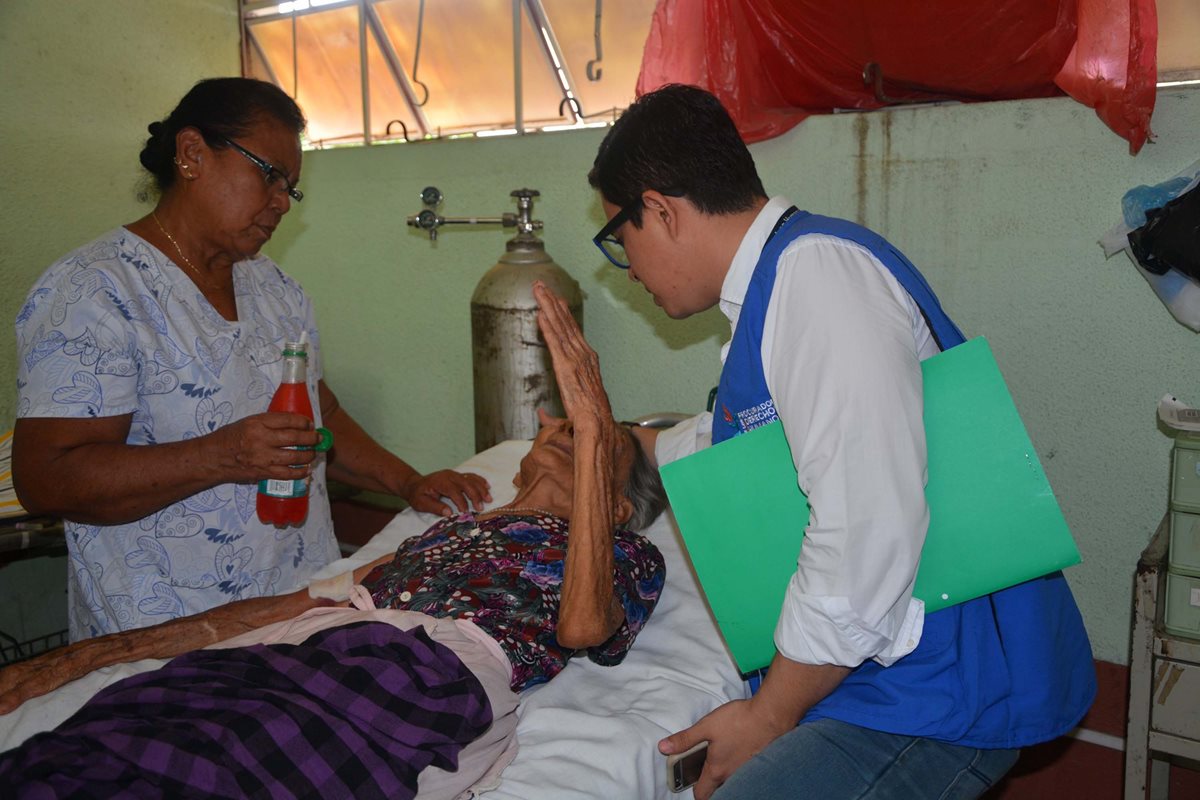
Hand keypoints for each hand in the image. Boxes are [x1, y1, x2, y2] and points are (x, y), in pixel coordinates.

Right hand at [208, 412, 319, 482]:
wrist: (213, 457)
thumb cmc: (231, 437)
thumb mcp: (248, 422)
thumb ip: (269, 422)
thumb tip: (294, 424)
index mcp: (257, 422)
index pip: (288, 419)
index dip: (303, 421)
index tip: (309, 423)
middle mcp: (261, 439)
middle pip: (295, 437)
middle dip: (311, 438)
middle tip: (317, 438)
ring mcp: (262, 457)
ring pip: (294, 457)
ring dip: (308, 455)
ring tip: (313, 453)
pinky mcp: (262, 473)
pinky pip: (287, 474)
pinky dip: (300, 473)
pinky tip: (306, 470)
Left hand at [401, 469, 491, 515]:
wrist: (415, 484)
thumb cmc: (418, 495)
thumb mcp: (421, 503)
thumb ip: (434, 507)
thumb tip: (448, 513)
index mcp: (440, 482)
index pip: (454, 491)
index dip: (461, 501)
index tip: (466, 512)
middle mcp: (449, 475)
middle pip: (466, 483)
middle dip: (475, 496)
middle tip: (481, 508)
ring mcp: (454, 474)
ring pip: (471, 479)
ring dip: (481, 489)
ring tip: (489, 499)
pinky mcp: (458, 475)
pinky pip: (471, 476)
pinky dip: (480, 481)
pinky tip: (487, 487)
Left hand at [532, 281, 613, 431]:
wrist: (597, 421)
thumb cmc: (589, 417)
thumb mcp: (573, 408)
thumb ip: (552, 410)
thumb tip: (539, 413)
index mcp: (587, 358)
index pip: (572, 330)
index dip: (562, 313)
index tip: (555, 298)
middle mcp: (582, 354)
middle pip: (565, 322)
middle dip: (552, 301)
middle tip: (542, 285)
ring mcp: (575, 358)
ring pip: (559, 326)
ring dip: (547, 306)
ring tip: (538, 290)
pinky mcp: (565, 365)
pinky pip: (554, 341)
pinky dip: (547, 326)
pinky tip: (540, 313)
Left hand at [659, 698, 793, 799]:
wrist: (772, 715)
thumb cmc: (739, 720)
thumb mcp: (706, 726)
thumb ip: (685, 739)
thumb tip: (663, 747)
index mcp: (717, 770)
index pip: (702, 795)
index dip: (694, 791)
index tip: (690, 779)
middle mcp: (733, 776)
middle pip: (717, 789)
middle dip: (709, 783)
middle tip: (704, 767)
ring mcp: (748, 772)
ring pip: (732, 781)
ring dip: (724, 773)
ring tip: (720, 755)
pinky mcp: (759, 764)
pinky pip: (744, 773)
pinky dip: (738, 766)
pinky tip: (737, 749)